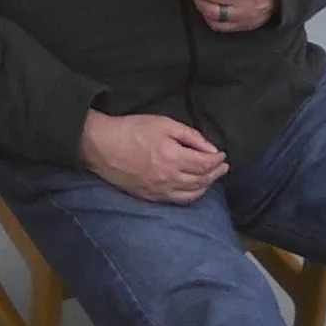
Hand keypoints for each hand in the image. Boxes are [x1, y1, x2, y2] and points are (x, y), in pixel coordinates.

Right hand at [80, 110, 228, 203]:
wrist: (102, 146)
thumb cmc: (132, 130)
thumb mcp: (164, 124)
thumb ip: (191, 136)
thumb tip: (212, 149)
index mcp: (173, 158)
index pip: (205, 164)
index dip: (218, 160)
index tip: (223, 154)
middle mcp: (168, 178)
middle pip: (201, 181)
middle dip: (216, 173)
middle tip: (223, 166)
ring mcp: (158, 191)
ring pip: (192, 194)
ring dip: (206, 186)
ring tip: (212, 177)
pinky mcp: (149, 197)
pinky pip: (177, 201)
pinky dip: (190, 196)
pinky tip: (194, 189)